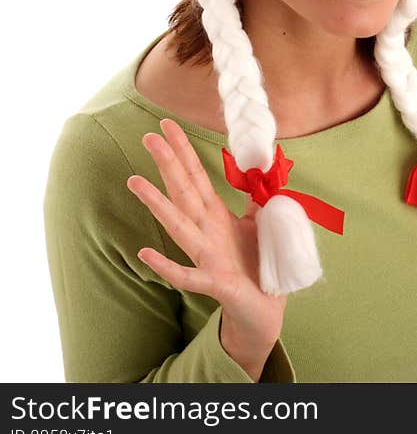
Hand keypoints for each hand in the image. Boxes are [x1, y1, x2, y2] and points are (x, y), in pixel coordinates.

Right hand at [126, 118, 285, 370]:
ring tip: (135, 182)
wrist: (265, 308)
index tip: (167, 124)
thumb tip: (261, 169)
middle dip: (168, 164)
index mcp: (216, 216)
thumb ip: (257, 199)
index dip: (183, 150)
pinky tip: (145, 253)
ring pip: (179, 227)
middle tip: (148, 135)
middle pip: (184, 192)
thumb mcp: (261, 225)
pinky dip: (167, 266)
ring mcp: (206, 257)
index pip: (195, 177)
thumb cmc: (258, 265)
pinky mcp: (214, 283)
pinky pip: (187, 276)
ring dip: (157, 205)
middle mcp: (206, 232)